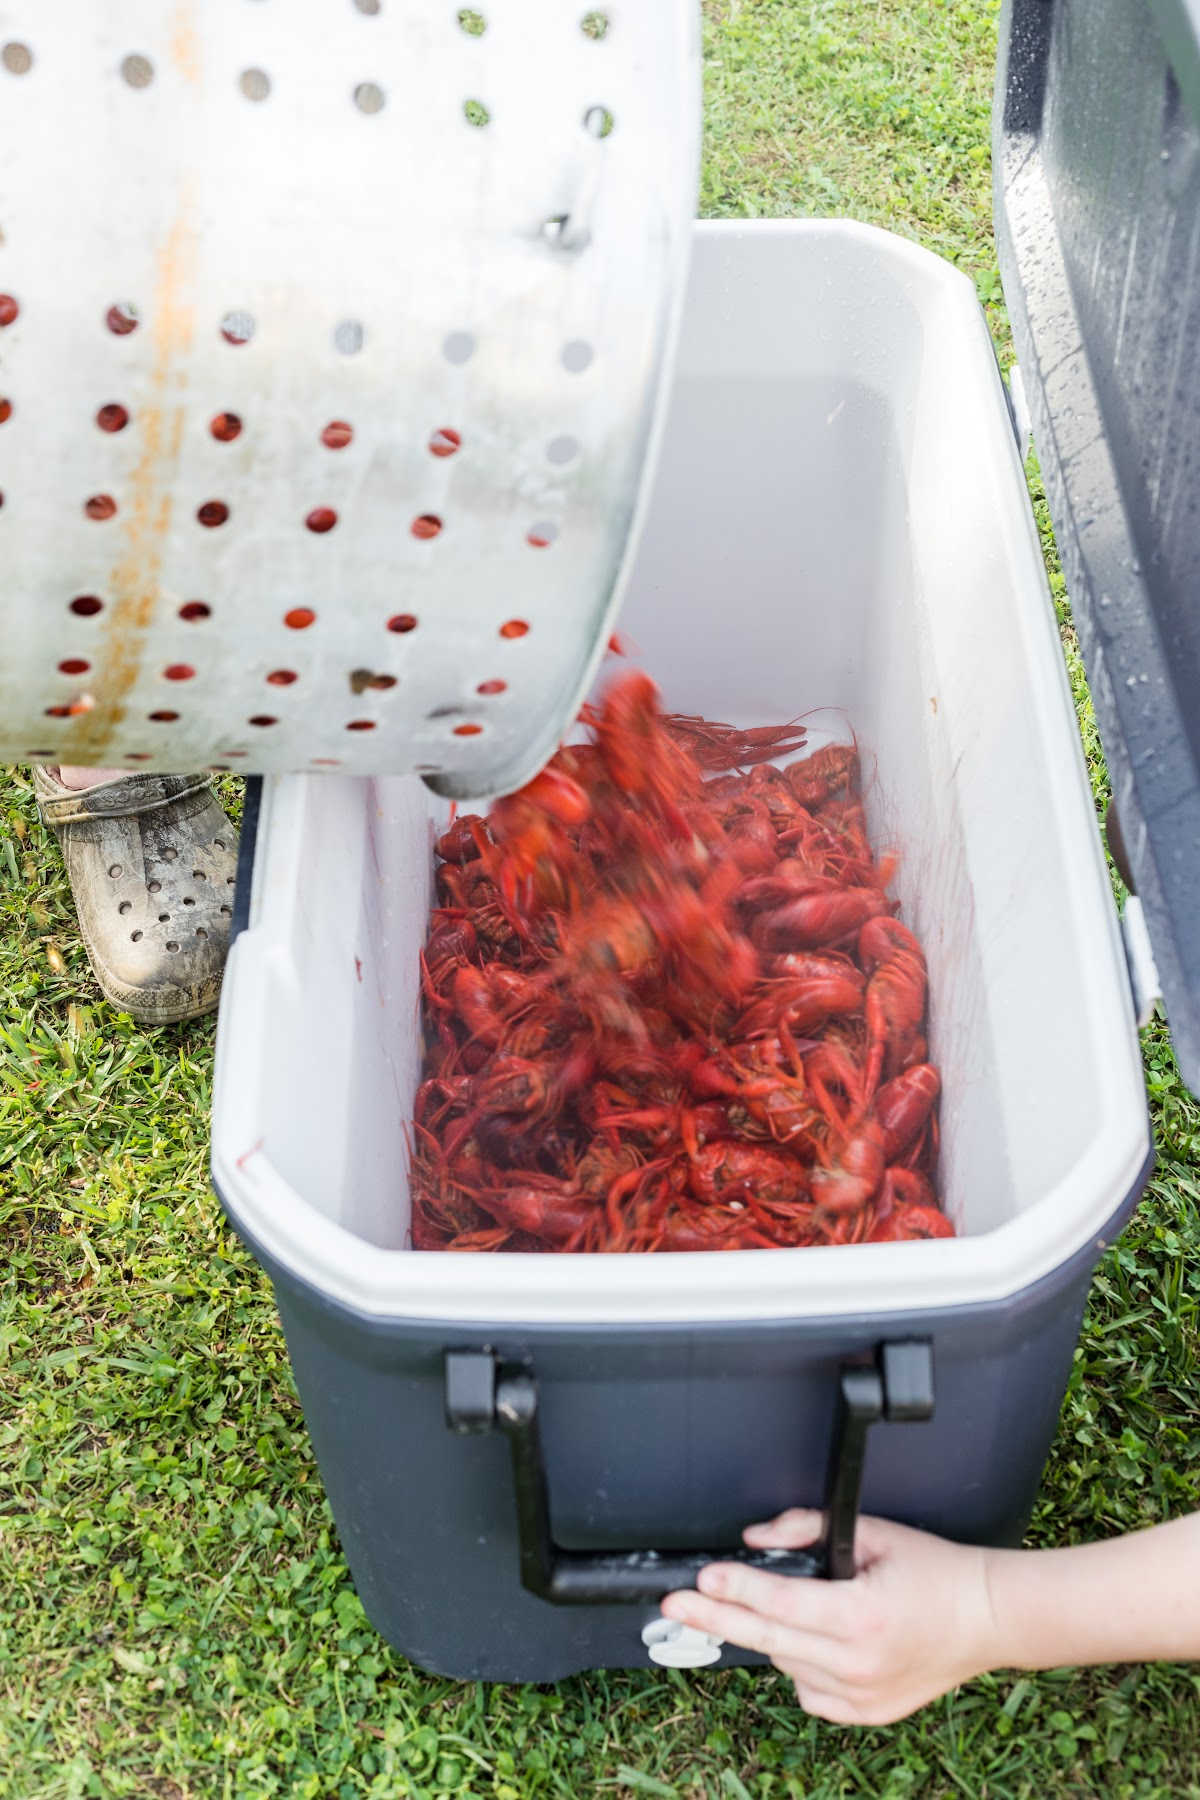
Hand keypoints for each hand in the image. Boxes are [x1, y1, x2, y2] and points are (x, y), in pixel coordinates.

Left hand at [661, 1508, 998, 1723]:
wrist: (987, 1619)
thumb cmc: (935, 1572)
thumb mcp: (873, 1533)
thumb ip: (808, 1530)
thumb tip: (757, 1539)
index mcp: (861, 1617)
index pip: (778, 1604)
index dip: (734, 1590)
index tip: (700, 1580)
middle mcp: (858, 1665)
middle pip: (767, 1641)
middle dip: (715, 1619)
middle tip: (673, 1607)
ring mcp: (861, 1697)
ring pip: (785, 1665)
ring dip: (769, 1636)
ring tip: (770, 1608)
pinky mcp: (866, 1715)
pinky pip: (808, 1692)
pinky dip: (798, 1665)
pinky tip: (812, 1640)